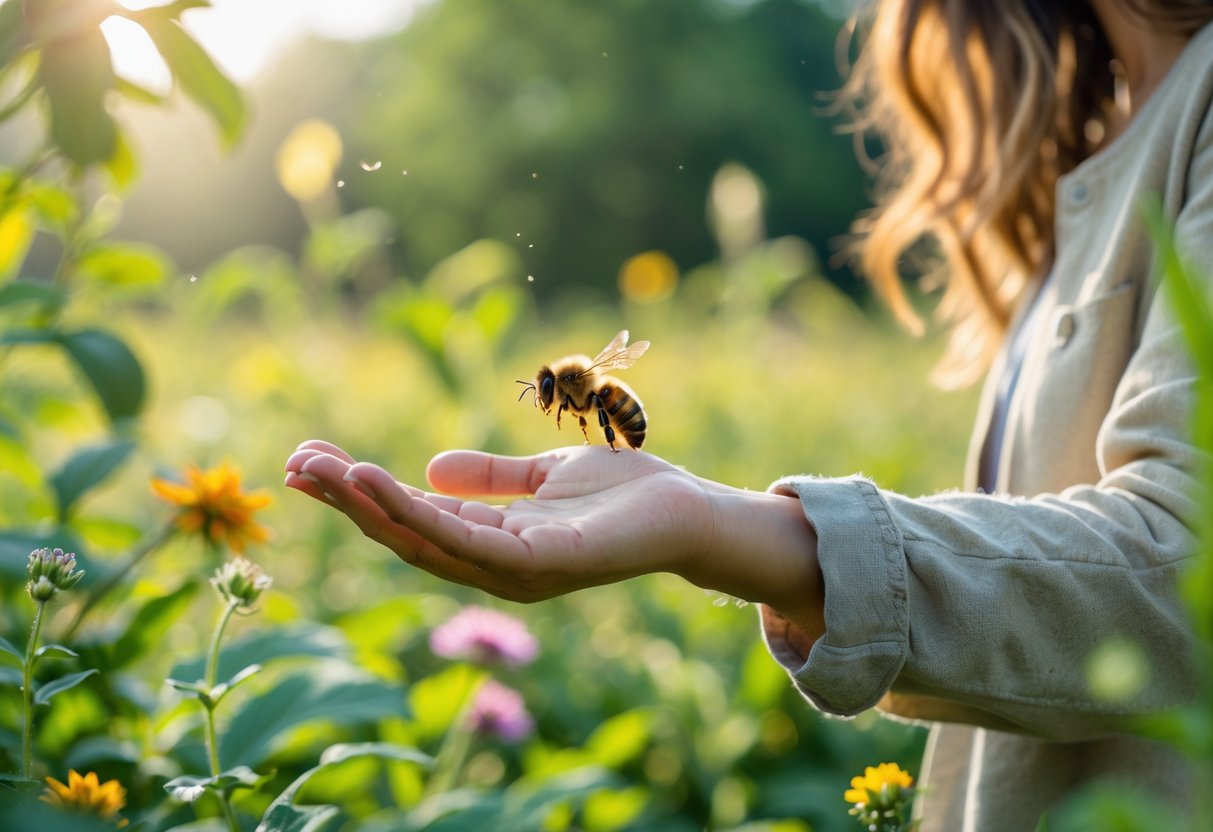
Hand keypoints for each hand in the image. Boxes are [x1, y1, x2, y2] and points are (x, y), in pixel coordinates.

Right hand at [284, 440, 822, 636]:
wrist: (688, 508)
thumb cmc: (623, 495)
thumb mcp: (540, 477)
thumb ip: (490, 478)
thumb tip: (428, 468)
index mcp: (491, 545)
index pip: (412, 520)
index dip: (362, 494)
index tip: (313, 459)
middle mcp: (493, 567)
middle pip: (404, 535)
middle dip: (346, 501)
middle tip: (292, 464)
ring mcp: (514, 572)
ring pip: (422, 540)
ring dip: (366, 507)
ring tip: (319, 470)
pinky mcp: (540, 563)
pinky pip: (464, 539)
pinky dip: (413, 513)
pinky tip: (375, 480)